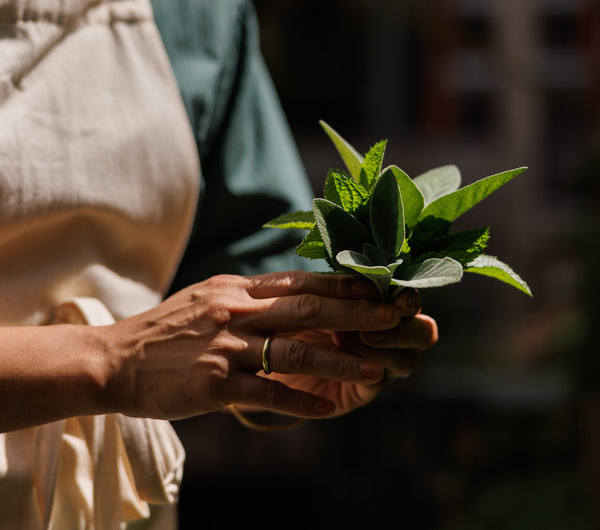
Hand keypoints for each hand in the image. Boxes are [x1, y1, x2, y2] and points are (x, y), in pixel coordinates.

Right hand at [101, 271, 403, 420]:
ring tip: (377, 370)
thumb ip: (249, 294)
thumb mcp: (208, 296)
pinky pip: (267, 393)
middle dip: (355, 312)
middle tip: (394, 317)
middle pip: (306, 308)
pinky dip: (301, 402)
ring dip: (340, 360)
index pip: (299, 281)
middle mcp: (235, 311)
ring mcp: (225, 347)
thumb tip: (289, 292)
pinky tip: (329, 409)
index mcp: (236, 289)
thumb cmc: (166, 330)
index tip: (376, 286)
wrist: (116, 359)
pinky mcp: (215, 384)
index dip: (341, 283)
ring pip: (294, 351)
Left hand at [265, 289, 437, 416]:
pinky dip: (359, 371)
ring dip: (381, 349)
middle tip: (370, 326)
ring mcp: (378, 365)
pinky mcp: (360, 391)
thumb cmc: (288, 316)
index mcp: (380, 304)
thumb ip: (339, 289)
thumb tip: (365, 279)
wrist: (262, 357)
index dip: (409, 297)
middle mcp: (388, 335)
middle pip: (424, 332)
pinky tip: (337, 363)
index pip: (411, 300)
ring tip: (341, 338)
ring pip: (407, 360)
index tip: (393, 298)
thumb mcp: (311, 296)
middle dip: (402, 328)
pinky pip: (375, 384)